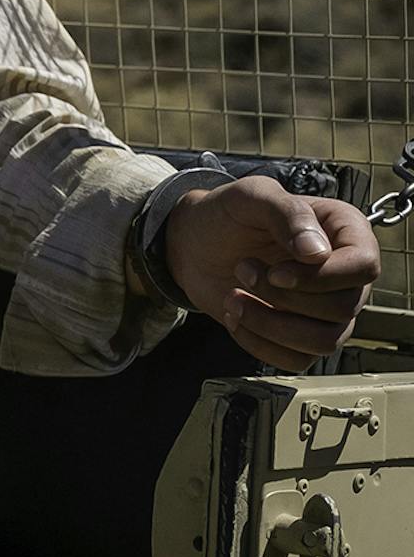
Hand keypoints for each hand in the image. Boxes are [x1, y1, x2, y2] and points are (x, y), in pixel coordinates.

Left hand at [164, 176, 379, 369]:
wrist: (193, 243)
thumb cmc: (227, 214)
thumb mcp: (252, 196)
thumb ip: (287, 214)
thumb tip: (318, 254)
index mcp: (345, 232)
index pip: (364, 266)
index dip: (321, 277)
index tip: (275, 272)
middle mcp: (344, 275)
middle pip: (342, 308)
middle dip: (282, 296)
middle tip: (242, 268)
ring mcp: (326, 310)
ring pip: (324, 342)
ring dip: (270, 324)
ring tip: (233, 297)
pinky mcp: (300, 335)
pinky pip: (297, 360)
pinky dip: (259, 343)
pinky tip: (235, 315)